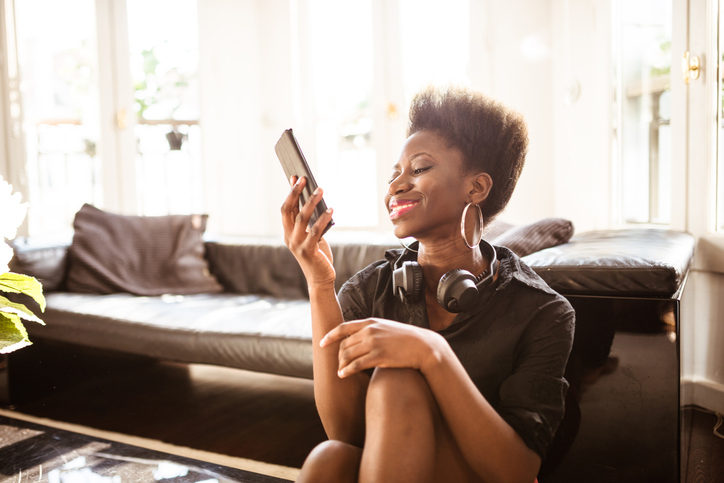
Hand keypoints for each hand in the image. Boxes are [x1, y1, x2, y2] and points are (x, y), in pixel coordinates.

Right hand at [281, 176, 335, 286]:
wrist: (321, 279)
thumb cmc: (318, 255)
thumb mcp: (312, 236)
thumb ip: (311, 222)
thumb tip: (316, 200)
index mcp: (288, 233)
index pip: (286, 209)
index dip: (290, 193)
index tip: (294, 177)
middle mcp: (289, 237)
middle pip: (289, 210)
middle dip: (296, 193)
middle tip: (304, 179)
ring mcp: (297, 244)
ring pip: (302, 218)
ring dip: (311, 202)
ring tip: (320, 190)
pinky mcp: (308, 250)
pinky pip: (316, 231)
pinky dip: (323, 219)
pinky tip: (331, 210)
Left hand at [319, 318, 446, 377]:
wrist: (423, 346)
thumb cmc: (405, 338)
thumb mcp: (386, 327)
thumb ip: (372, 330)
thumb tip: (358, 337)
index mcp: (370, 322)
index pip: (343, 327)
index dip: (330, 335)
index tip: (322, 343)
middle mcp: (369, 331)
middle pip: (344, 344)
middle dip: (338, 355)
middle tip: (337, 364)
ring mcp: (374, 343)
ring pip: (348, 355)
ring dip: (341, 364)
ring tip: (340, 372)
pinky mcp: (379, 356)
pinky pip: (356, 364)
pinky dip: (347, 370)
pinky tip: (344, 375)